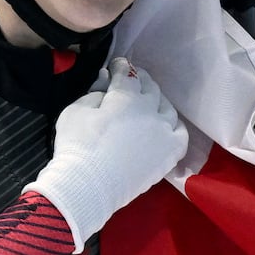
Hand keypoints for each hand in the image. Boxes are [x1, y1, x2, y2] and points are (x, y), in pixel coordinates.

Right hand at [24, 57, 187, 252]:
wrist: (87, 187)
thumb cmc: (77, 147)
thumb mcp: (74, 112)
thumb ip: (92, 94)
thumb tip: (105, 85)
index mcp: (127, 96)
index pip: (127, 73)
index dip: (120, 67)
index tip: (115, 67)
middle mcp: (151, 110)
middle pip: (150, 88)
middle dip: (139, 81)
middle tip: (131, 82)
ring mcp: (164, 131)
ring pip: (167, 108)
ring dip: (157, 102)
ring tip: (147, 105)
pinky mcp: (170, 153)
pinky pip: (180, 133)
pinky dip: (173, 126)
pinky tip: (165, 127)